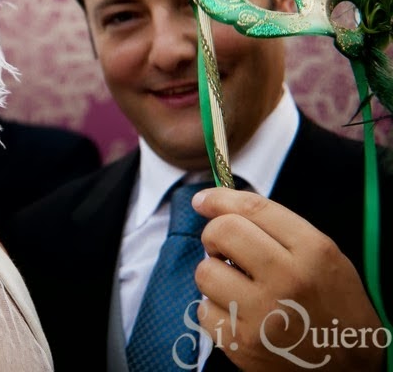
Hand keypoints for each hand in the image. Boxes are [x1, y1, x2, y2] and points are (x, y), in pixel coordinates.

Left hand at [192, 188, 384, 370]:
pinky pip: (203, 310)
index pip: (254, 209)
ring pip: (205, 271)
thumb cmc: (333, 306)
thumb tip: (216, 202)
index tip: (203, 200)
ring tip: (237, 286)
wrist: (350, 370)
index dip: (220, 199)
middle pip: (222, 232)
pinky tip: (238, 314)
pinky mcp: (243, 344)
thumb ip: (277, 227)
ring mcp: (263, 314)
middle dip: (214, 235)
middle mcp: (288, 279)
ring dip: (214, 275)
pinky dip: (215, 310)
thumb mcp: (324, 257)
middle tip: (224, 249)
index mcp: (313, 252)